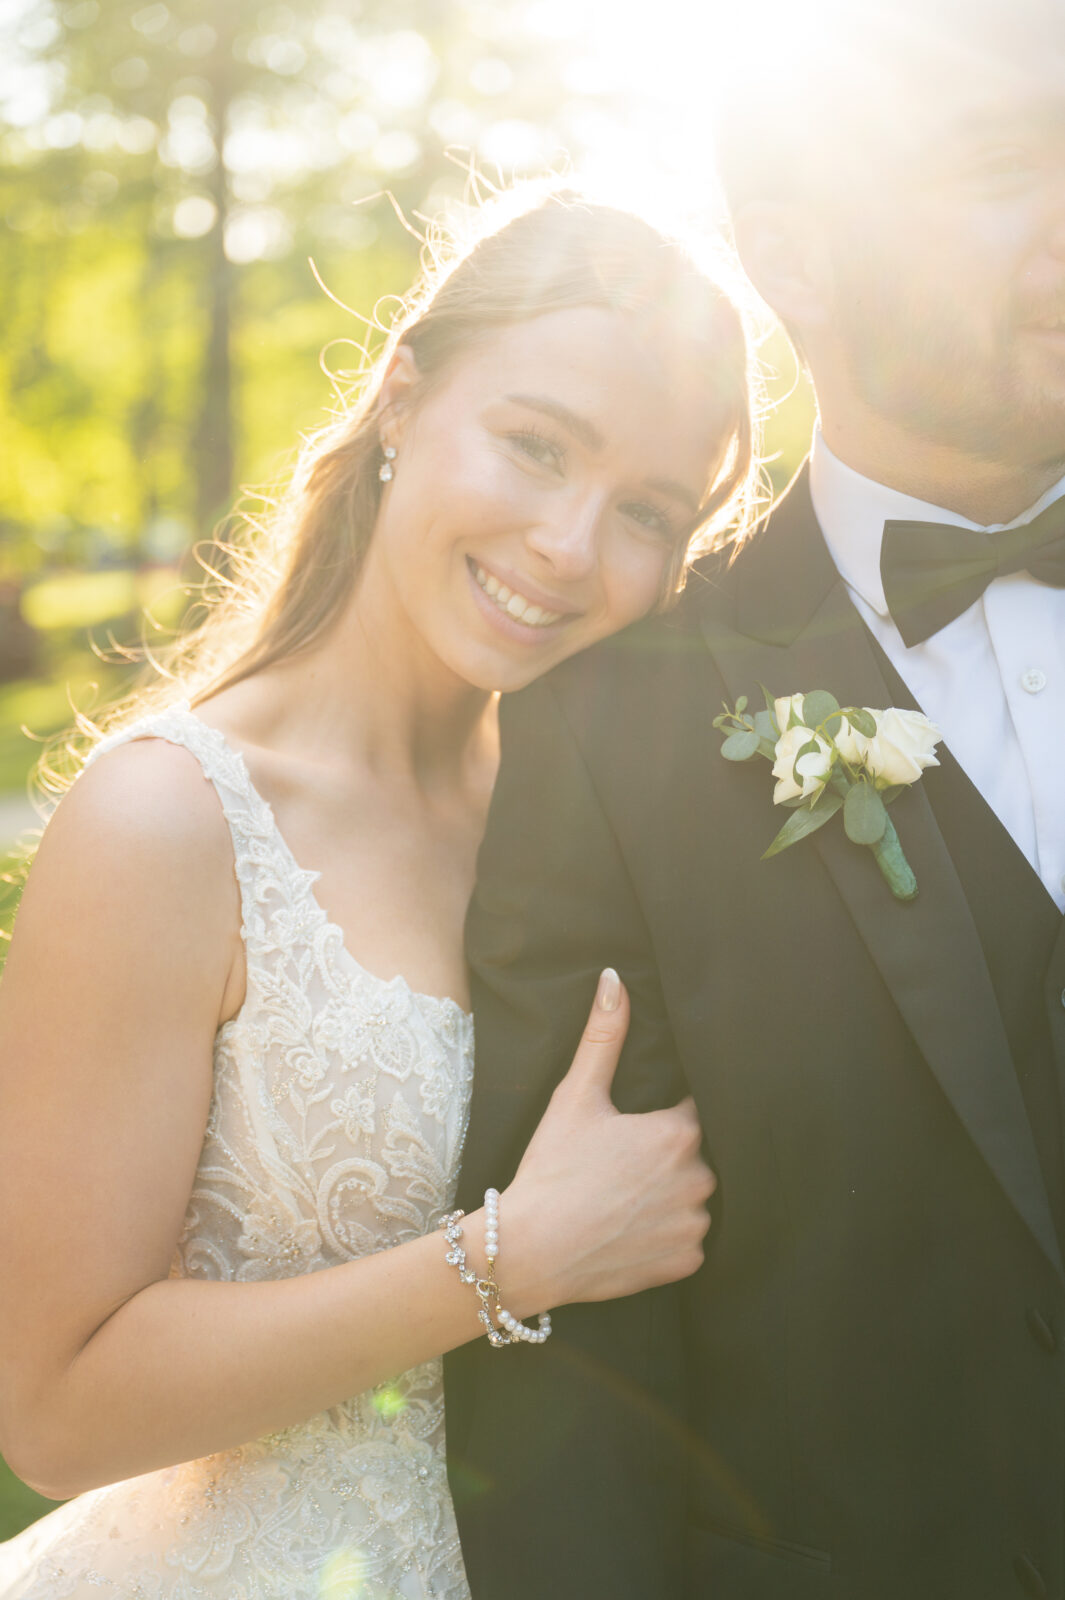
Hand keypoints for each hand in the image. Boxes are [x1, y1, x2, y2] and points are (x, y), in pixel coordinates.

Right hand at [499, 968, 714, 1312]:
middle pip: (696, 1154)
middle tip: (622, 1164)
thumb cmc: (553, 1170)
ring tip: (625, 1196)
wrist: (529, 1250)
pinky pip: (687, 1240)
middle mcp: (701, 1178)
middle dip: (666, 1155)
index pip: (693, 1109)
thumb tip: (614, 978)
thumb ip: (603, 1035)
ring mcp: (696, 1224)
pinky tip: (630, 1229)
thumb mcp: (576, 1096)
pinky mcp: (686, 1261)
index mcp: (680, 1132)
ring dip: (670, 1195)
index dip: (665, 1114)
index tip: (638, 1125)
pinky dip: (665, 1234)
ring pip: (693, 1197)